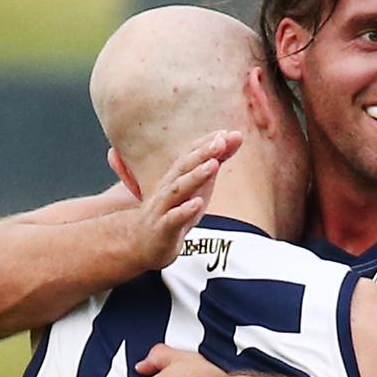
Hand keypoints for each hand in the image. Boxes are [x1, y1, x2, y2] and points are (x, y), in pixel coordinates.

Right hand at [124, 130, 241, 270]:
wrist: (141, 243)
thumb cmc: (174, 211)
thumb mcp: (198, 187)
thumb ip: (215, 162)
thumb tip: (235, 136)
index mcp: (177, 176)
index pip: (191, 154)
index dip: (207, 143)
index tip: (226, 132)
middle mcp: (168, 188)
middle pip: (184, 167)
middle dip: (203, 153)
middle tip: (221, 141)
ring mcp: (164, 208)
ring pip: (178, 190)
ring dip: (196, 176)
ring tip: (213, 165)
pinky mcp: (163, 229)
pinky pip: (173, 219)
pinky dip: (185, 210)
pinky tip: (198, 203)